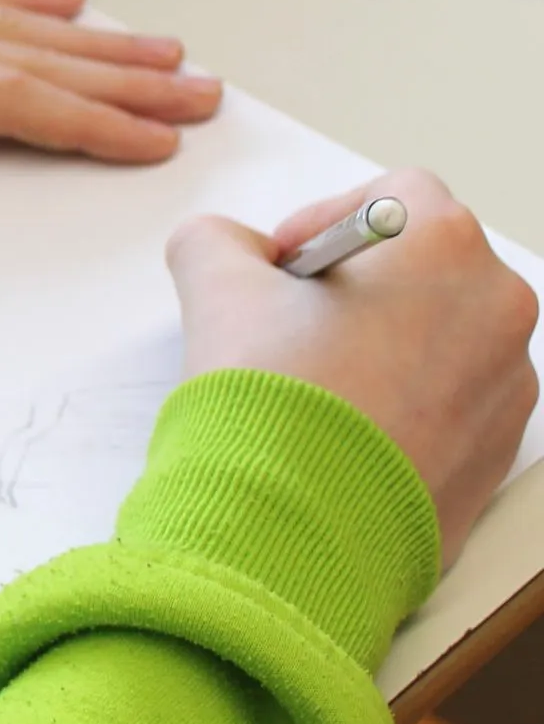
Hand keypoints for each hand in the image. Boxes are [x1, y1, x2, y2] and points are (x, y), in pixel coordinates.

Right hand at [168, 169, 538, 563]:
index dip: (325, 221)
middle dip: (359, 286)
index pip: (395, 195)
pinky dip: (405, 404)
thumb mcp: (214, 287)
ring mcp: (508, 385)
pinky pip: (452, 402)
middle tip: (292, 325)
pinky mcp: (499, 451)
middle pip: (425, 266)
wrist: (295, 528)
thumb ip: (216, 241)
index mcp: (446, 248)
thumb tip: (227, 249)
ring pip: (441, 336)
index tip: (281, 268)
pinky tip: (342, 432)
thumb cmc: (272, 402)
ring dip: (383, 344)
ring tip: (315, 387)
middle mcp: (498, 308)